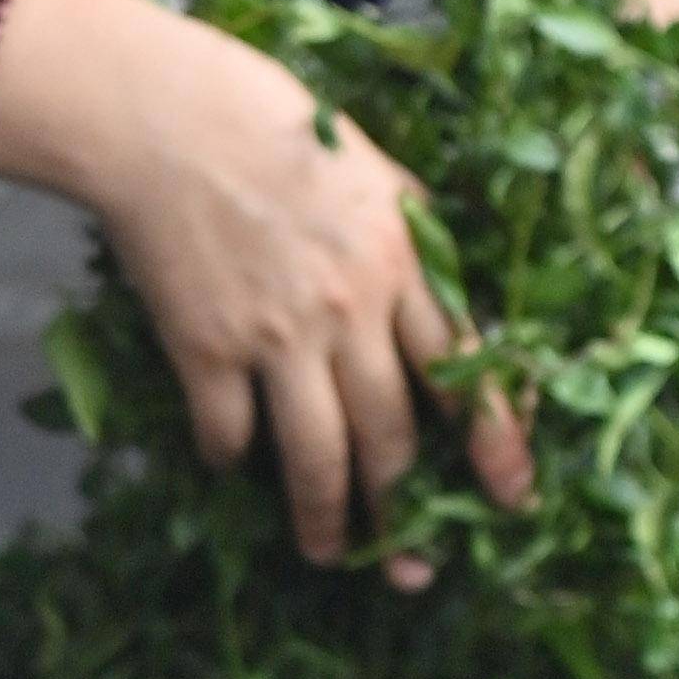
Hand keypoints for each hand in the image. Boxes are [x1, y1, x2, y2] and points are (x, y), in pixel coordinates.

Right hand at [0, 0, 525, 565]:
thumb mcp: (375, 172)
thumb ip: (413, 240)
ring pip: (317, 455)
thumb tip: (445, 301)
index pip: (468, 372)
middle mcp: (352, 309)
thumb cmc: (275, 126)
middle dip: (408, 509)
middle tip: (414, 561)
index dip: (495, 444)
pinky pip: (228, 431)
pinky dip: (231, 458)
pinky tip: (231, 464)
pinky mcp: (206, 347)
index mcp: (405, 261)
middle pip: (393, 434)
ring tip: (326, 553)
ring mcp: (278, 334)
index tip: (512, 500)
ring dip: (326, 518)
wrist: (167, 116)